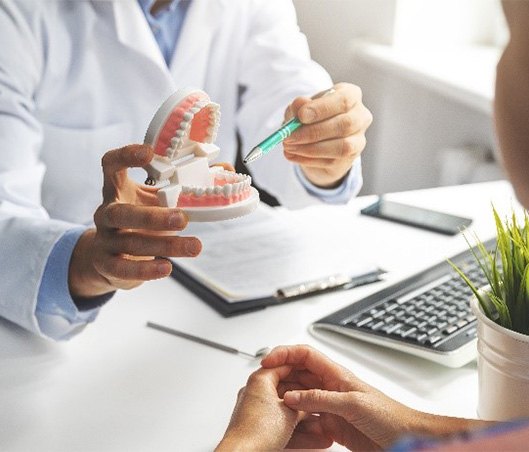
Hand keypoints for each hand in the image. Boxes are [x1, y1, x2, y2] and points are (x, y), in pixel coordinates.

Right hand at [68, 144, 201, 298]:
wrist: (109, 257)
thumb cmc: (141, 221)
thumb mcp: (157, 200)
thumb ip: (186, 184)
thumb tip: (225, 168)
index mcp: (118, 189)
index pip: (111, 164)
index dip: (126, 156)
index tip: (149, 153)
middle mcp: (106, 212)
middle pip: (122, 212)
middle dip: (153, 216)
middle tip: (183, 218)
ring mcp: (105, 239)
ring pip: (132, 242)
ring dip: (165, 245)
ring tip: (195, 247)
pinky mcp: (106, 264)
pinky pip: (123, 268)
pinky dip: (146, 270)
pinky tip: (167, 268)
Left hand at [216, 365, 332, 450]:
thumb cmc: (257, 431)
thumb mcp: (290, 413)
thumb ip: (303, 403)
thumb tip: (311, 402)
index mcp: (260, 380)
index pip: (284, 366)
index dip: (304, 370)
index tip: (317, 374)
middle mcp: (256, 393)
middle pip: (287, 391)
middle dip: (307, 401)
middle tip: (322, 402)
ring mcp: (257, 412)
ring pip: (286, 412)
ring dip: (306, 421)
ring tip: (323, 427)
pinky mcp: (258, 429)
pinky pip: (282, 426)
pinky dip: (297, 432)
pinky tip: (314, 439)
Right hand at [262, 345, 487, 449]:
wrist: (406, 439)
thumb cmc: (390, 416)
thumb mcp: (352, 404)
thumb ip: (320, 399)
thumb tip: (291, 397)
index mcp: (336, 374)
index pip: (305, 355)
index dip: (284, 353)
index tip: (266, 361)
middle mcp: (331, 387)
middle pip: (298, 376)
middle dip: (280, 380)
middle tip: (263, 390)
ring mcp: (331, 407)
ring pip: (300, 400)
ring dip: (287, 404)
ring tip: (272, 411)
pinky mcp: (333, 426)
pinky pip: (308, 422)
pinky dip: (298, 425)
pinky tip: (290, 430)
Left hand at [283, 83, 371, 188]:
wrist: (317, 139)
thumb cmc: (311, 117)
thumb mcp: (301, 108)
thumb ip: (299, 106)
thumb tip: (298, 105)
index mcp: (351, 95)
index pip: (343, 100)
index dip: (322, 109)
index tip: (301, 116)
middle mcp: (360, 116)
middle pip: (344, 125)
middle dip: (313, 132)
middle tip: (289, 136)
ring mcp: (358, 139)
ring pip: (341, 146)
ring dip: (310, 149)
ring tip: (289, 147)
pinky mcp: (350, 158)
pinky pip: (332, 161)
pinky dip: (308, 159)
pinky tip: (292, 155)